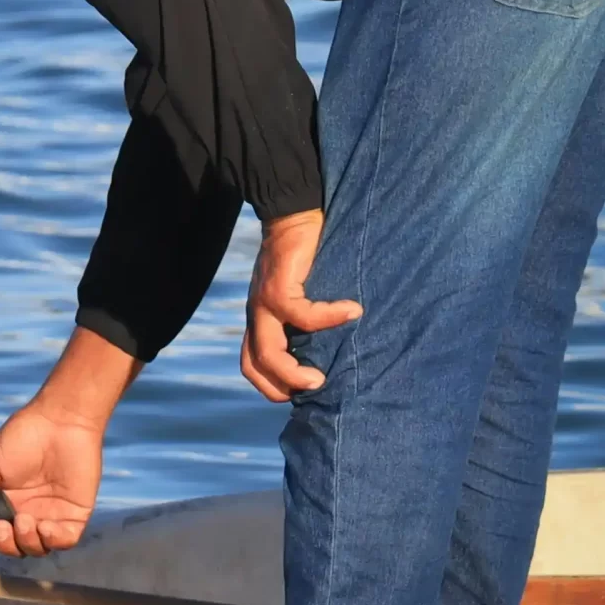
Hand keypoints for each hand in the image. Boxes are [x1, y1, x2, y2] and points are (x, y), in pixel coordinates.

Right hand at [0, 326, 138, 568]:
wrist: (60, 420)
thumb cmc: (24, 435)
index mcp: (6, 504)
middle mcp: (27, 513)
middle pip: (13, 548)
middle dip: (3, 545)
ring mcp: (52, 515)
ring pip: (37, 548)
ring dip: (26, 541)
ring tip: (23, 520)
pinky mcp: (74, 514)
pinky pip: (65, 540)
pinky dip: (53, 539)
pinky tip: (45, 526)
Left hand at [241, 208, 361, 401]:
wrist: (294, 213)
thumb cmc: (307, 256)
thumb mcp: (304, 295)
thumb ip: (308, 320)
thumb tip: (340, 350)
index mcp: (260, 320)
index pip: (251, 365)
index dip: (272, 386)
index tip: (304, 392)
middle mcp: (256, 314)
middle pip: (254, 365)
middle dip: (283, 386)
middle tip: (316, 387)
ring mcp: (262, 301)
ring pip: (268, 352)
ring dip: (295, 371)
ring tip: (323, 376)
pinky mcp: (277, 285)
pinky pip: (301, 314)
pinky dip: (329, 317)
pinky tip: (353, 311)